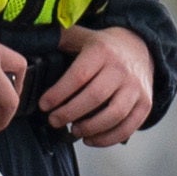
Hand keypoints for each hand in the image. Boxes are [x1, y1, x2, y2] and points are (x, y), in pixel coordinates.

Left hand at [30, 21, 157, 144]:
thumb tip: (31, 38)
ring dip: (90, 128)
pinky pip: (128, 126)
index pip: (78, 76)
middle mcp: (121, 69)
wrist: (140, 48)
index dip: (59, 94)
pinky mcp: (145, 103)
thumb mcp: (82, 37)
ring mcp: (135, 87)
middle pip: (95, 97)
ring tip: (74, 130)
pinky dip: (108, 138)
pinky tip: (91, 139)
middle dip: (70, 113)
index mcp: (101, 52)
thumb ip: (60, 39)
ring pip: (113, 114)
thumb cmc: (103, 47)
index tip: (44, 105)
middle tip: (54, 121)